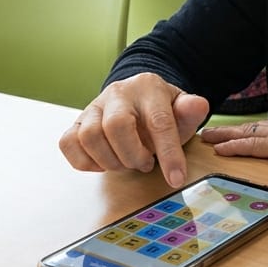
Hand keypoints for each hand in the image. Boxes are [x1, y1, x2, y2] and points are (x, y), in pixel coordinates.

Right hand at [59, 73, 210, 187]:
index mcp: (148, 87)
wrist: (137, 98)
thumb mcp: (182, 109)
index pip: (158, 121)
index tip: (175, 178)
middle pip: (116, 125)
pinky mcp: (77, 123)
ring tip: (126, 163)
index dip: (168, 153)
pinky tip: (105, 162)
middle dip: (133, 155)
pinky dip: (86, 162)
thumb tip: (198, 105)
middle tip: (145, 164)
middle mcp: (117, 93)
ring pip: (90, 136)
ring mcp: (94, 107)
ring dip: (111, 160)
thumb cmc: (161, 109)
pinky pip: (69, 143)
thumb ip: (190, 110)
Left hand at [199, 111, 267, 168]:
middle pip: (252, 127)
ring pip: (245, 133)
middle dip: (231, 130)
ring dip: (224, 135)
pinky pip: (250, 146)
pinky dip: (233, 147)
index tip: (240, 132)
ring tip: (207, 137)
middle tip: (212, 132)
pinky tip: (220, 149)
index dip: (252, 130)